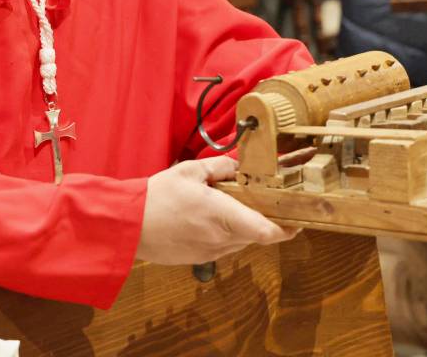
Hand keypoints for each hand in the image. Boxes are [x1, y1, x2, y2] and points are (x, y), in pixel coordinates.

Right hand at [134, 156, 298, 264]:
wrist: (128, 226)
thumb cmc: (156, 197)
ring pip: (239, 242)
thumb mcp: (189, 171)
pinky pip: (222, 247)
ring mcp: (210, 252)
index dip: (287, 229)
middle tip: (260, 203)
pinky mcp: (198, 258)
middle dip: (262, 221)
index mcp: (222, 215)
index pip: (266, 231)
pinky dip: (223, 235)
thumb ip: (219, 168)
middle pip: (256, 236)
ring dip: (241, 228)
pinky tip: (207, 220)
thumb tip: (236, 168)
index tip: (298, 221)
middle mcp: (221, 239)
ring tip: (226, 208)